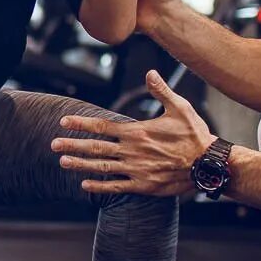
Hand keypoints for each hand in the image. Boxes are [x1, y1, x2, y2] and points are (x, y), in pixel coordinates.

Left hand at [51, 71, 212, 196]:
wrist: (208, 164)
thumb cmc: (195, 135)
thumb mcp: (180, 108)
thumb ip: (161, 90)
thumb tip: (150, 73)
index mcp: (137, 132)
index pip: (102, 126)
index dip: (81, 123)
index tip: (64, 121)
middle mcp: (132, 151)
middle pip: (96, 147)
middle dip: (72, 145)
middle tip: (52, 145)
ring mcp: (136, 170)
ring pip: (102, 167)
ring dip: (80, 165)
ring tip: (62, 162)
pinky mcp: (143, 186)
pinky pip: (117, 187)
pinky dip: (100, 187)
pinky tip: (84, 185)